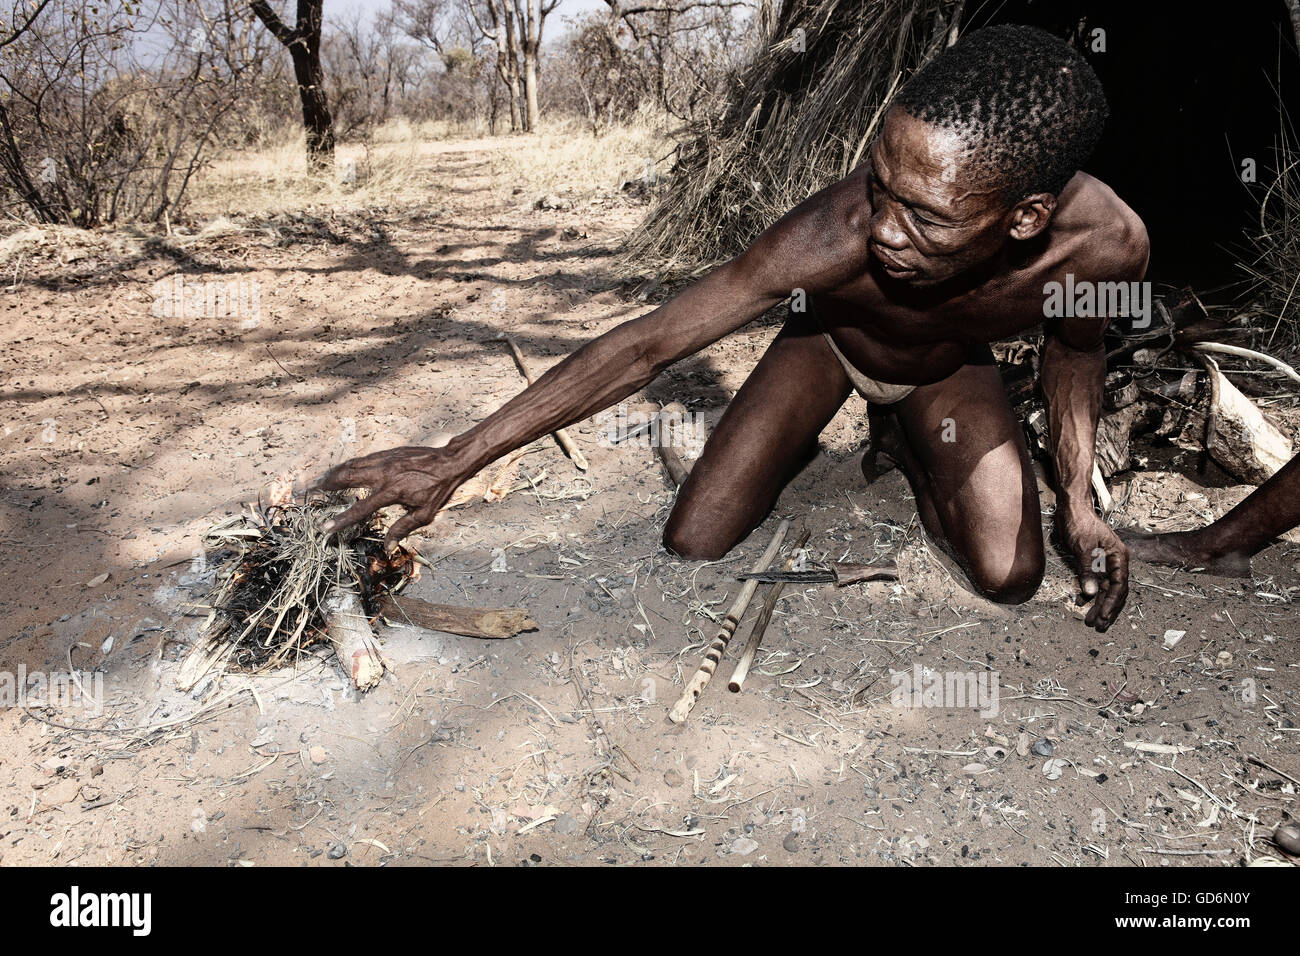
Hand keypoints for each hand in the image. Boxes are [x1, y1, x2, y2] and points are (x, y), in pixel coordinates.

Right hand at [314, 445, 465, 549]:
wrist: (450, 461)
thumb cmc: (438, 490)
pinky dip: (347, 465)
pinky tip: (341, 470)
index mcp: (391, 492)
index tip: (325, 527)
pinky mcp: (386, 453)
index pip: (360, 509)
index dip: (341, 520)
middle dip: (326, 487)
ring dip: (333, 474)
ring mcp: (383, 461)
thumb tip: (386, 547)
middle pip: (346, 479)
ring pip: (351, 466)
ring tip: (319, 482)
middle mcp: (383, 474)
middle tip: (311, 494)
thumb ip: (402, 529)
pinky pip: (361, 460)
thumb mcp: (424, 515)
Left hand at [1059, 508, 1128, 631]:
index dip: (1111, 604)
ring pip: (1105, 589)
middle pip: (1114, 592)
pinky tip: (1081, 603)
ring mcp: (1105, 562)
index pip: (1119, 586)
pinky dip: (1089, 594)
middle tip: (1098, 626)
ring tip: (1090, 621)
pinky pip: (1095, 582)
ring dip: (1098, 605)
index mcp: (1119, 557)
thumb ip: (1088, 571)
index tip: (1103, 618)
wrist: (1071, 508)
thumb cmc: (1080, 523)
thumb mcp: (1083, 548)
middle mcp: (1115, 562)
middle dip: (1106, 610)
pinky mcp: (1093, 562)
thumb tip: (1092, 594)